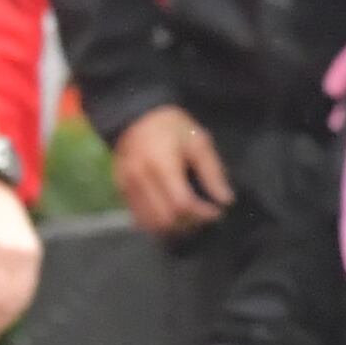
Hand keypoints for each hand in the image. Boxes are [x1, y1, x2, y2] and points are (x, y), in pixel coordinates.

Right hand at [111, 103, 232, 237]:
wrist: (136, 116)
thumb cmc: (172, 127)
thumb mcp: (199, 142)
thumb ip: (212, 172)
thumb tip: (225, 201)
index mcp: (161, 163)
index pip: (182, 203)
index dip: (202, 214)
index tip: (217, 211)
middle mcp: (140, 178)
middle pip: (166, 219)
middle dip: (189, 224)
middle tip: (203, 216)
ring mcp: (126, 186)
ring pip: (151, 224)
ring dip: (174, 228)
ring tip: (189, 218)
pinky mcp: (120, 191)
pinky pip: (139, 219)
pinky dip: (157, 224)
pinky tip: (171, 215)